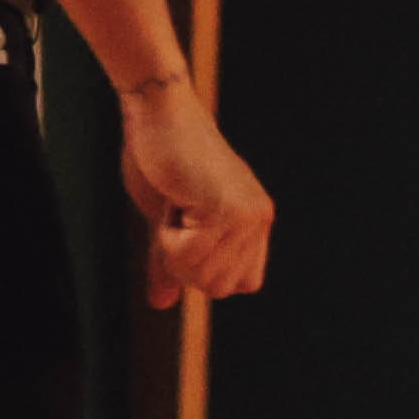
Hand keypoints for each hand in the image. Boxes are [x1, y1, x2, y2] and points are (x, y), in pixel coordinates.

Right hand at [122, 76, 274, 305]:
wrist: (158, 115)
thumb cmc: (161, 160)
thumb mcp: (166, 220)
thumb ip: (171, 262)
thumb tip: (163, 304)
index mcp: (255, 223)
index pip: (241, 284)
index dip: (204, 271)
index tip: (187, 230)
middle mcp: (260, 220)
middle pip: (217, 287)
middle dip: (183, 261)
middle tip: (179, 212)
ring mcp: (247, 215)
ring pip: (201, 276)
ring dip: (173, 246)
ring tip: (177, 202)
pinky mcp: (226, 209)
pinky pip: (185, 255)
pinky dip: (166, 235)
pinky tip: (174, 199)